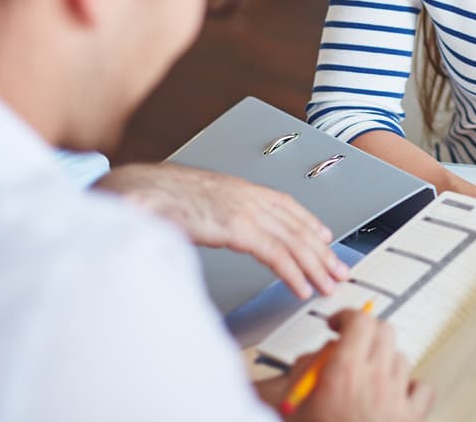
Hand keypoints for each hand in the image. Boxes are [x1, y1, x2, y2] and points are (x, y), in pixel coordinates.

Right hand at [94, 163, 347, 298]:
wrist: (138, 190)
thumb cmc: (159, 197)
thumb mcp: (198, 202)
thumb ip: (216, 213)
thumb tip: (218, 225)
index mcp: (241, 188)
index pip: (287, 206)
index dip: (310, 223)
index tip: (325, 239)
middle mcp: (249, 196)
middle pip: (297, 227)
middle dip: (322, 252)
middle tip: (337, 271)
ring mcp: (245, 210)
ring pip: (293, 242)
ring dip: (315, 266)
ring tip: (327, 285)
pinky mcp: (237, 228)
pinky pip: (274, 254)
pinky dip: (292, 272)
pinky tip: (301, 287)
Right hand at [285, 309, 432, 421]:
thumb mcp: (287, 404)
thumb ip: (301, 373)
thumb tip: (321, 354)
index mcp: (343, 375)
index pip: (359, 322)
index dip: (346, 317)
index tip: (337, 324)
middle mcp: (376, 383)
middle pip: (384, 332)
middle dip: (366, 334)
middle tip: (351, 345)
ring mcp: (396, 402)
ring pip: (402, 358)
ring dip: (385, 361)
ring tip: (366, 377)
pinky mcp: (411, 421)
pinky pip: (423, 389)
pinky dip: (411, 387)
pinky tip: (395, 394)